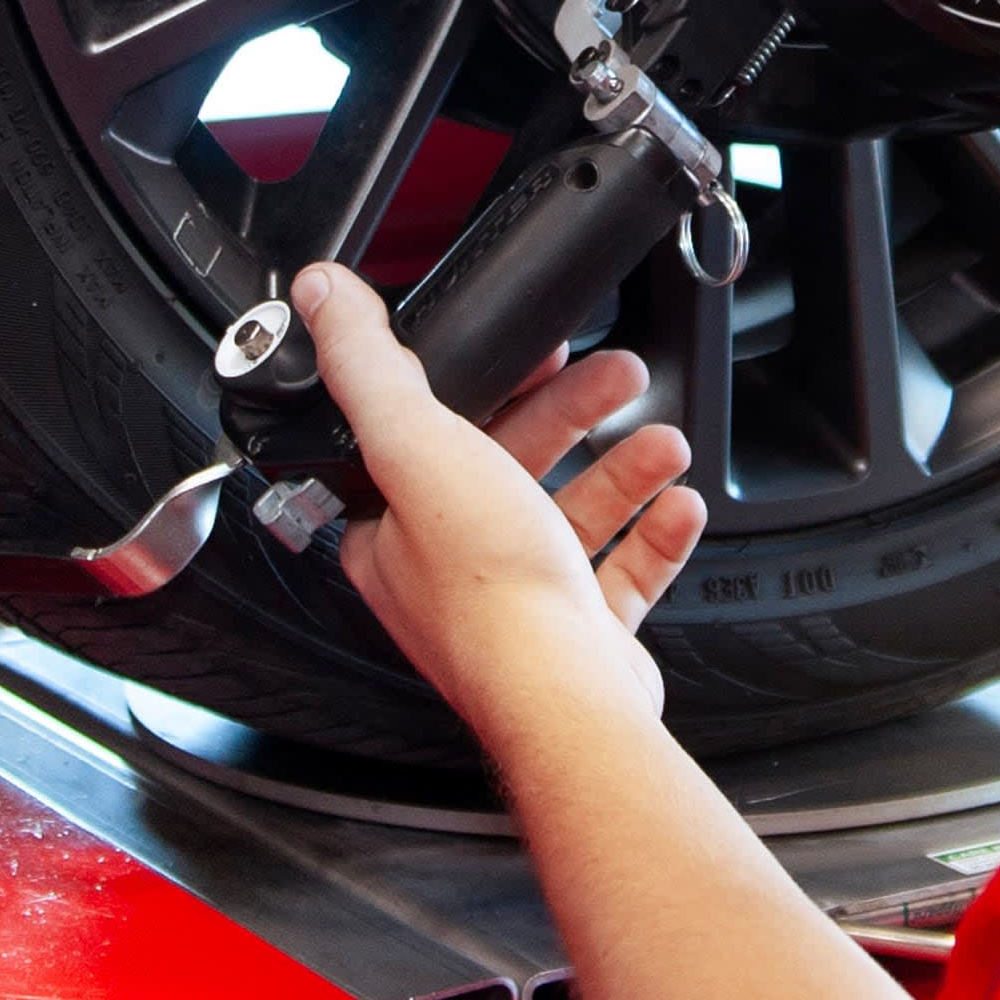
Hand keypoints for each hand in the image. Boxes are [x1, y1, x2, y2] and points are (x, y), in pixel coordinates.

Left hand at [291, 260, 707, 738]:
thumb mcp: (418, 450)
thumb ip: (372, 369)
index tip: (535, 350)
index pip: (432, 434)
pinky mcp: (579, 637)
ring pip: (573, 513)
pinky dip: (654, 533)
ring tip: (663, 443)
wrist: (567, 702)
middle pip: (515, 463)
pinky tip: (678, 506)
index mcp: (396, 530)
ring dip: (624, 468)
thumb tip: (322, 298)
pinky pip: (624, 571)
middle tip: (617, 375)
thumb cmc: (490, 595)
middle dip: (575, 411)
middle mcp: (451, 572)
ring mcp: (520, 606)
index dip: (488, 382)